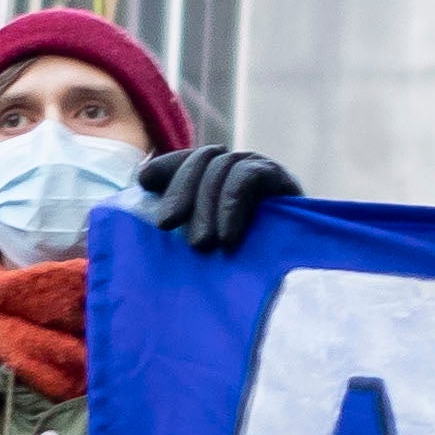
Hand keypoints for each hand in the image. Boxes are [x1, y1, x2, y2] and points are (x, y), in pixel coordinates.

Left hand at [146, 143, 300, 257]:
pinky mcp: (279, 178)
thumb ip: (178, 220)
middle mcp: (236, 166)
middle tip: (166, 225)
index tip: (145, 183)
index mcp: (216, 176)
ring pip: (222, 166)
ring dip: (206, 205)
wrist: (293, 276)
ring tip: (200, 244)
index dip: (166, 166)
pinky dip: (232, 204)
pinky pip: (247, 177)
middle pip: (202, 159)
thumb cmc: (240, 265)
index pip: (187, 158)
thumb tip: (142, 188)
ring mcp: (258, 168)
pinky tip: (228, 235)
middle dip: (180, 190)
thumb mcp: (202, 240)